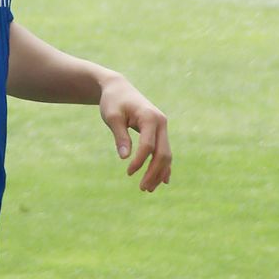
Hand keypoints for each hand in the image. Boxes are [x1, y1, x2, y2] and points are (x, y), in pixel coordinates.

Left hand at [99, 74, 171, 191]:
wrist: (119, 88)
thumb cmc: (113, 101)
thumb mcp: (112, 117)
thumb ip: (120, 136)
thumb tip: (125, 157)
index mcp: (149, 117)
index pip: (148, 145)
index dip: (140, 161)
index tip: (128, 173)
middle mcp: (161, 122)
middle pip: (162, 152)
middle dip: (154, 172)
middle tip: (142, 188)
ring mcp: (163, 127)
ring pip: (166, 154)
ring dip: (159, 172)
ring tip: (148, 189)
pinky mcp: (160, 131)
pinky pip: (165, 151)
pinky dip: (163, 166)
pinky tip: (162, 181)